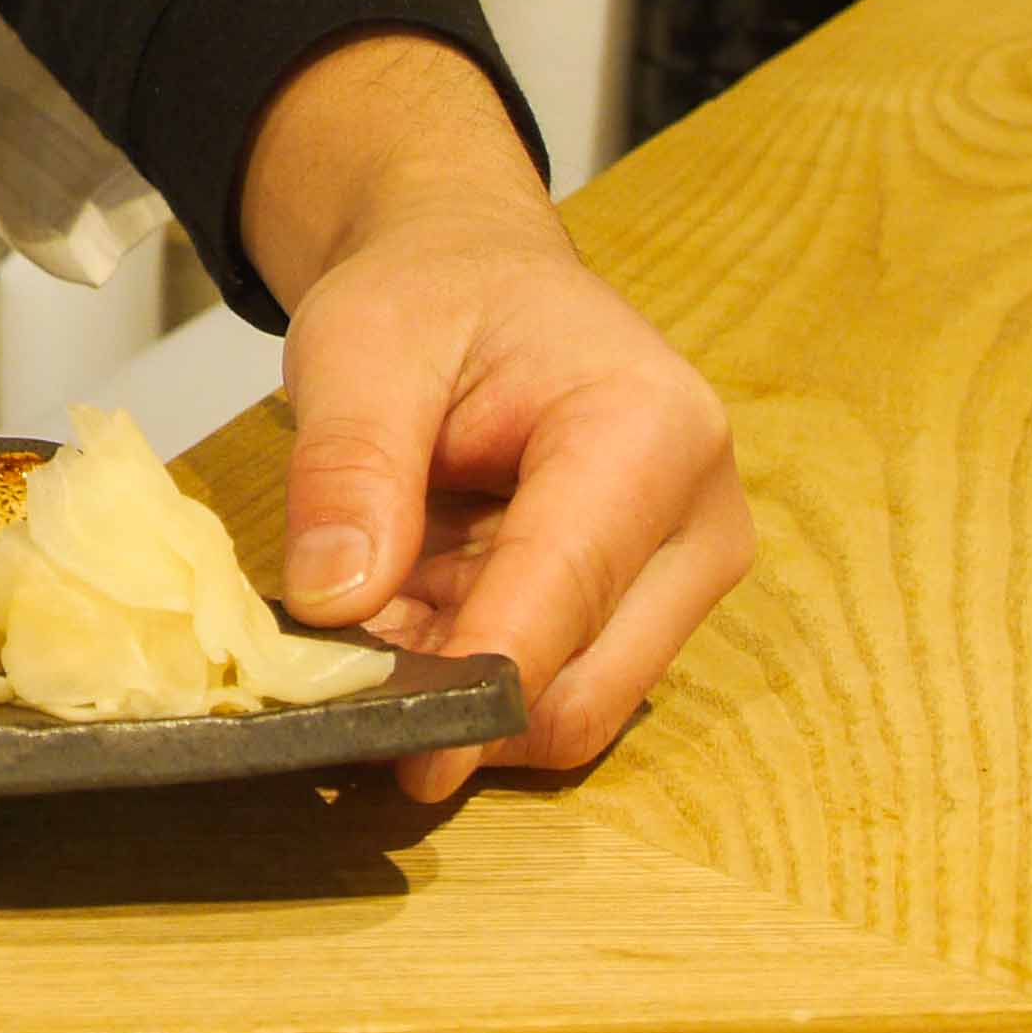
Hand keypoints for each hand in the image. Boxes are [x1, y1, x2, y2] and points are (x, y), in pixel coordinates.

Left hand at [242, 34, 749, 799]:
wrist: (478, 279)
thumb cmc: (432, 297)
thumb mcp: (358, 347)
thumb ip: (346, 467)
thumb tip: (332, 605)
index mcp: (651, 430)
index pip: (566, 592)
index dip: (479, 682)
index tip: (399, 752)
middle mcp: (699, 521)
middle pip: (583, 685)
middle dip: (454, 698)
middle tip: (335, 662)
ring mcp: (681, 577)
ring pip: (565, 706)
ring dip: (453, 689)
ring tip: (370, 604)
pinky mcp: (648, 615)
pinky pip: (551, 689)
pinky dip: (466, 675)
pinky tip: (409, 609)